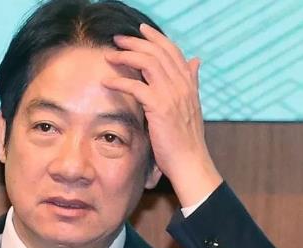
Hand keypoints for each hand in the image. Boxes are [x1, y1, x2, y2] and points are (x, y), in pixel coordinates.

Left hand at [103, 23, 221, 206]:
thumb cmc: (186, 140)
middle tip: (118, 39)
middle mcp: (182, 85)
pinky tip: (107, 81)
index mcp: (189, 84)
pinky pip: (136, 87)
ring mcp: (172, 95)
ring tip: (110, 55)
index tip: (141, 30)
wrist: (190, 162)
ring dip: (126, 56)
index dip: (156, 37)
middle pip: (157, 52)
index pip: (173, 51)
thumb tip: (195, 61)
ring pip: (147, 63)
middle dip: (136, 41)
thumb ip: (191, 82)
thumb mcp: (191, 107)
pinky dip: (120, 81)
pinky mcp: (160, 108)